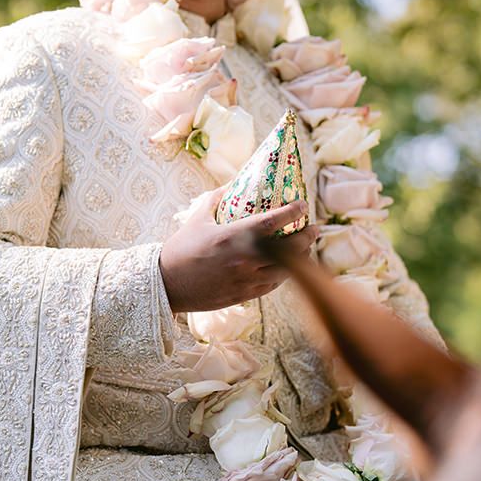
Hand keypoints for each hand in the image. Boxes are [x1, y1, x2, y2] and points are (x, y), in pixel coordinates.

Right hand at [160, 189, 319, 313]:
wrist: (167, 284)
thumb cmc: (181, 248)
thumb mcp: (198, 218)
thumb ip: (217, 199)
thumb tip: (233, 184)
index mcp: (232, 237)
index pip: (272, 222)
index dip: (292, 212)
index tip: (302, 205)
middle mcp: (244, 260)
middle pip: (288, 250)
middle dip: (306, 238)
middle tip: (313, 229)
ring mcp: (245, 280)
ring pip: (285, 271)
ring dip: (299, 259)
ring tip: (304, 248)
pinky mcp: (243, 296)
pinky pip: (272, 285)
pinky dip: (283, 274)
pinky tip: (287, 267)